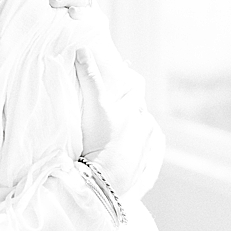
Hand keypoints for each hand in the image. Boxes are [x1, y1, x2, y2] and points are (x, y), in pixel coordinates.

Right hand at [74, 47, 143, 180]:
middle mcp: (146, 125)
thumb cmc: (99, 142)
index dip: (128, 76)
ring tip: (119, 131)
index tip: (122, 72)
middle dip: (130, 104)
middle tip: (116, 105)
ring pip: (144, 129)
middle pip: (139, 107)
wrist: (104, 181)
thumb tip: (83, 49)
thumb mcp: (93, 107)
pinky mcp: (146, 164)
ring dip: (135, 127)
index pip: (136, 84)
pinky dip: (139, 149)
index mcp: (135, 109)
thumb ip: (89, 77)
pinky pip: (147, 152)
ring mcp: (147, 146)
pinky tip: (131, 152)